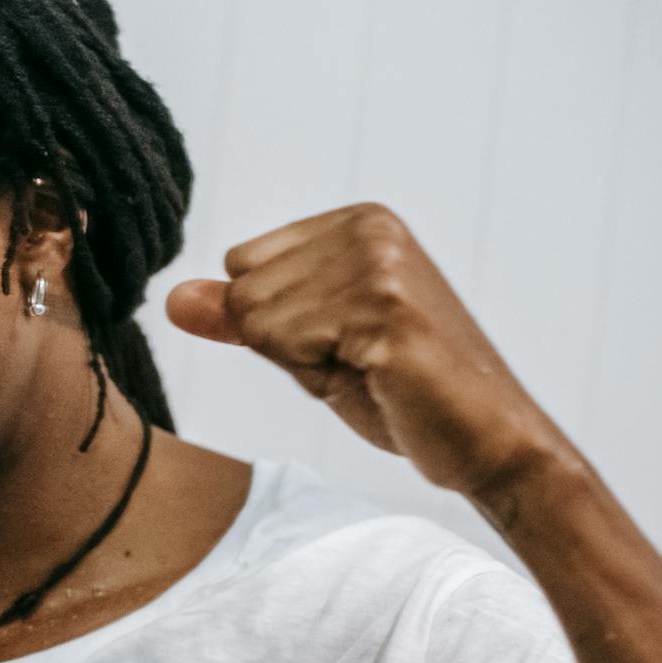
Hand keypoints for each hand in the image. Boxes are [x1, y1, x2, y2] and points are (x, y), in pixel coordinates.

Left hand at [165, 202, 569, 498]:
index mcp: (358, 221)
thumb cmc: (402, 393)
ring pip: (257, 319)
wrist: (488, 441)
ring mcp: (378, 265)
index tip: (345, 342)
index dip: (278, 324)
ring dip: (306, 363)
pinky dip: (321, 375)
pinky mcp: (383, 309)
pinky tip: (380, 377)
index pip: (243, 264)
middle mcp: (369, 228)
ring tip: (372, 370)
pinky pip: (285, 343)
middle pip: (244, 290)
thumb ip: (241, 318)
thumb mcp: (309, 347)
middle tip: (360, 363)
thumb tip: (173, 299)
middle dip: (286, 344)